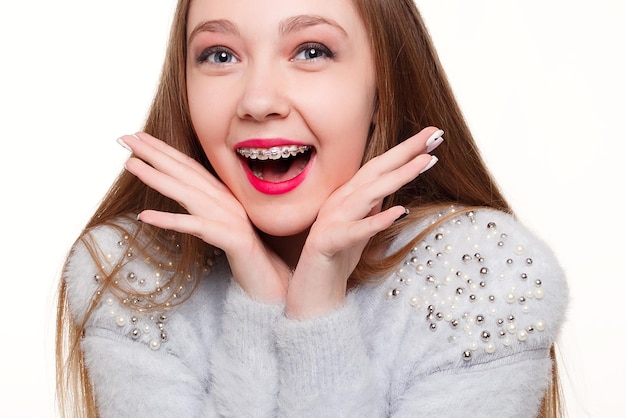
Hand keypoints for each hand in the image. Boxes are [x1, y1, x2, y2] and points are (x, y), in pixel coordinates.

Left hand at [119, 133, 289, 302]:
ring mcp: (232, 219)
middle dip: (155, 153)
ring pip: (189, 194)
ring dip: (158, 177)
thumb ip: (205, 212)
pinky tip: (144, 216)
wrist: (274, 283)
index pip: (191, 168)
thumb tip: (182, 198)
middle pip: (187, 173)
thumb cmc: (247, 259)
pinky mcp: (233, 239)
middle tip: (125, 138)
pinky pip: (197, 227)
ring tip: (130, 165)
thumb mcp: (222, 230)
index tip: (138, 137)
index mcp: (225, 198)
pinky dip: (170, 220)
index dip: (165, 151)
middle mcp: (228, 203)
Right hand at [286, 127, 442, 317]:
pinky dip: (377, 220)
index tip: (433, 135)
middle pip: (375, 171)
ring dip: (397, 177)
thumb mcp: (362, 226)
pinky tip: (400, 212)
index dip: (406, 150)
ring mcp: (331, 221)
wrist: (312, 292)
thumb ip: (373, 206)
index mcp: (348, 197)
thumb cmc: (338, 258)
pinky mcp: (327, 243)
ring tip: (425, 162)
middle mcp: (338, 202)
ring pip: (367, 194)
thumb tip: (393, 186)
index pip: (380, 167)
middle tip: (435, 134)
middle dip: (406, 151)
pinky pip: (355, 231)